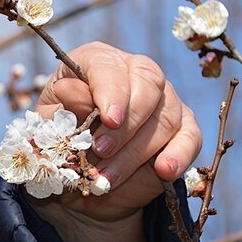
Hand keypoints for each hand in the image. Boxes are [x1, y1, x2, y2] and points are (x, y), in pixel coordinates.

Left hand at [29, 42, 201, 241]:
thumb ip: (62, 110)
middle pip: (146, 86)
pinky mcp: (183, 127)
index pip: (108, 66)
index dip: (111, 91)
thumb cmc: (62, 141)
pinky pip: (191, 137)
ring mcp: (164, 99)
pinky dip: (180, 154)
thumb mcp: (51, 127)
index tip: (108, 119)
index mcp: (96, 62)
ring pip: (164, 117)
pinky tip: (165, 171)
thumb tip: (67, 88)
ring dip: (136, 151)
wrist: (81, 179)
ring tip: (108, 177)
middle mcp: (135, 72)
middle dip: (125, 124)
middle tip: (101, 151)